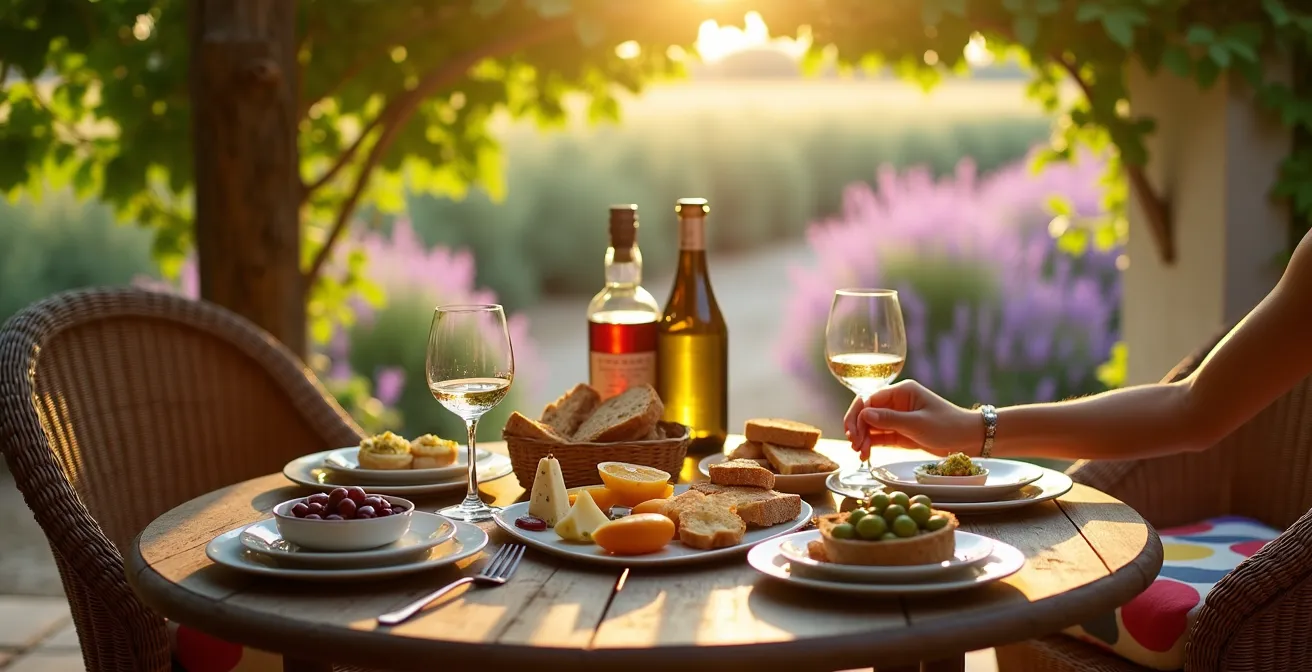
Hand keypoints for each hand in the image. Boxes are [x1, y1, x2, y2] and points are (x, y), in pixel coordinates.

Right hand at [845, 380, 980, 456]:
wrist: (969, 439)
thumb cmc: (948, 427)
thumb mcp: (918, 424)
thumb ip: (890, 419)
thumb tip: (864, 414)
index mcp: (901, 391)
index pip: (869, 399)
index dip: (857, 415)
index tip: (852, 433)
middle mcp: (896, 402)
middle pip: (867, 411)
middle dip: (857, 427)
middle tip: (854, 445)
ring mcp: (897, 417)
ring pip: (871, 425)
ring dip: (863, 437)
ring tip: (860, 453)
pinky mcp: (900, 432)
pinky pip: (880, 435)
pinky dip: (871, 443)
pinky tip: (865, 453)